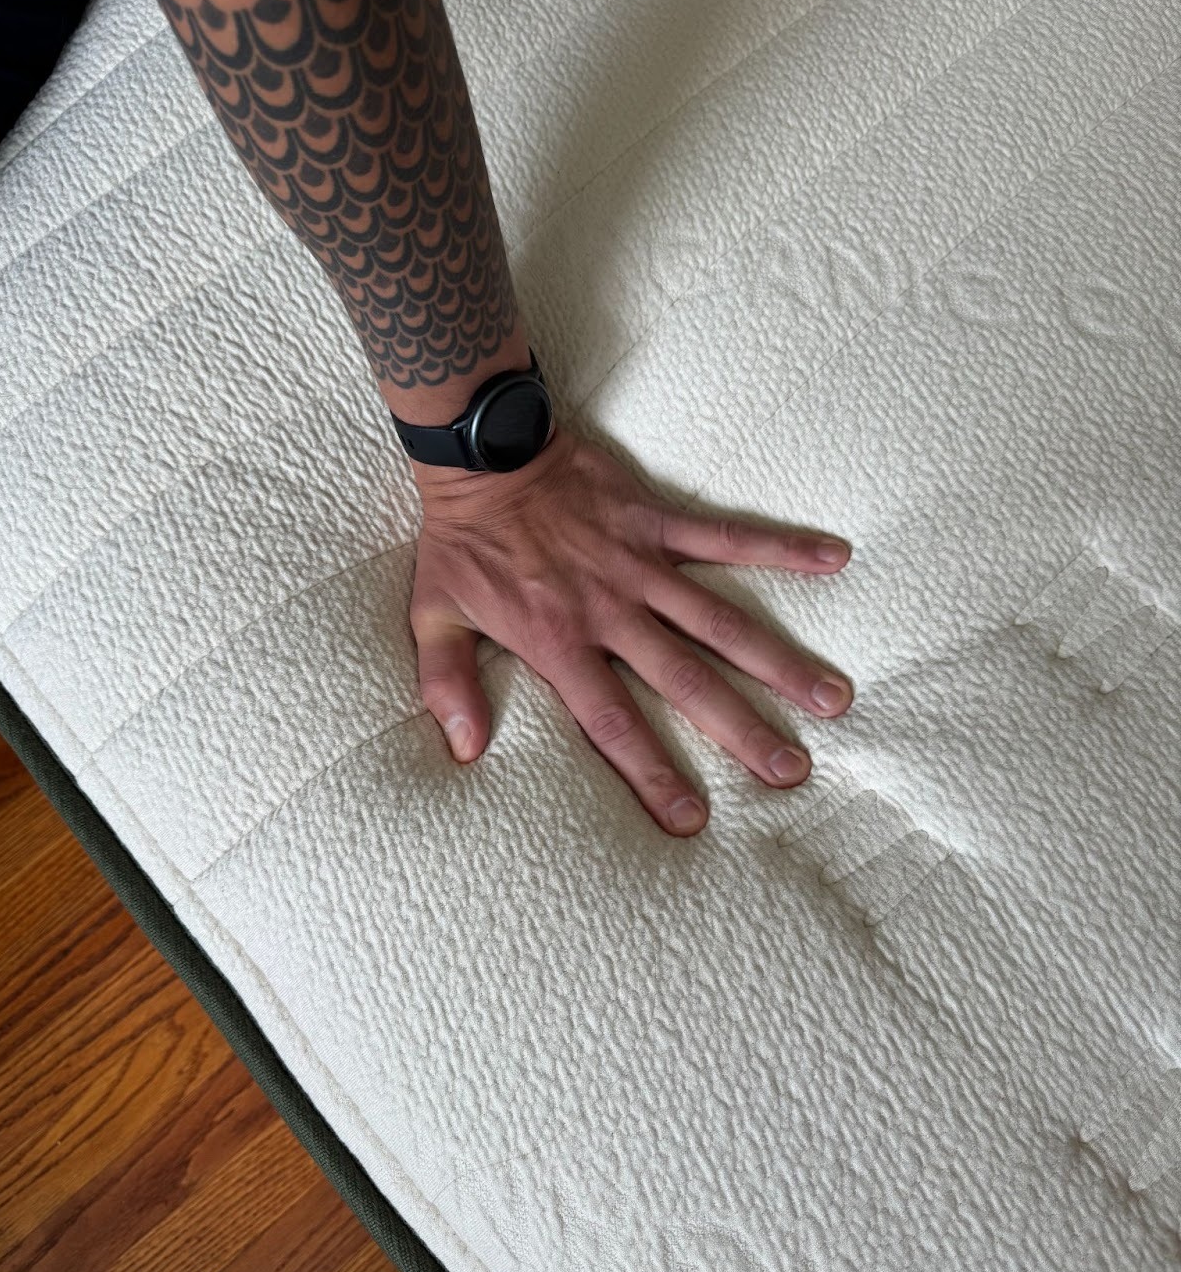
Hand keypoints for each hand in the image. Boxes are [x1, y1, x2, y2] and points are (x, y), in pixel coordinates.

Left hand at [409, 427, 852, 836]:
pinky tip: (836, 558)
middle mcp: (609, 611)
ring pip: (722, 622)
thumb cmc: (460, 540)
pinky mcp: (657, 521)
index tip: (692, 819)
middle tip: (792, 772)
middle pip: (686, 681)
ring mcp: (640, 566)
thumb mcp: (434, 617)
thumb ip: (448, 685)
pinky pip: (727, 535)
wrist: (481, 451)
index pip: (612, 721)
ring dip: (779, 661)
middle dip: (742, 730)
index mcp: (559, 642)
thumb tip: (464, 751)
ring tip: (833, 699)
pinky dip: (782, 547)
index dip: (652, 773)